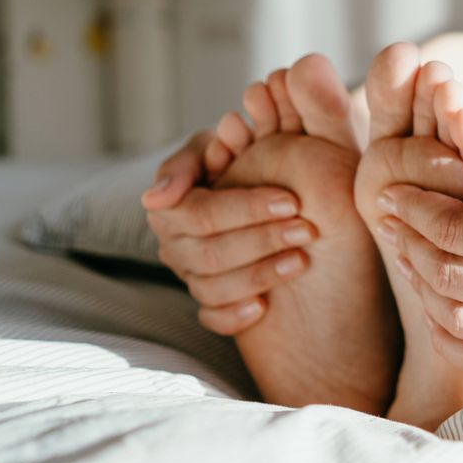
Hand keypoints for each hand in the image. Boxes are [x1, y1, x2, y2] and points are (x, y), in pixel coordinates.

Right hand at [142, 130, 313, 334]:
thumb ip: (191, 157)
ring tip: (301, 260)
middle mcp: (173, 244)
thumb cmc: (234, 158)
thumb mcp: (213, 145)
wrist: (252, 180)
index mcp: (170, 207)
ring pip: (212, 288)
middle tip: (307, 230)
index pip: (202, 214)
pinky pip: (211, 318)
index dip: (246, 209)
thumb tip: (156, 198)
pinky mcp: (207, 299)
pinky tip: (264, 307)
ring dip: (259, 275)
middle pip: (209, 253)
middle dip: (262, 241)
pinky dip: (234, 316)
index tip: (292, 201)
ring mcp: (188, 274)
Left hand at [376, 142, 462, 374]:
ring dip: (418, 285)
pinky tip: (431, 298)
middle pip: (450, 276)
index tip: (395, 192)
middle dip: (409, 242)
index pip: (458, 233)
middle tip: (390, 216)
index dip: (416, 211)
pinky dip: (443, 334)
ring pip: (456, 318)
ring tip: (405, 249)